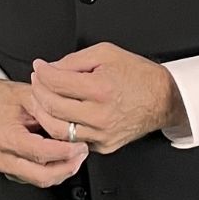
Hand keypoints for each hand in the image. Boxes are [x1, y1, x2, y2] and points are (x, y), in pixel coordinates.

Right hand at [0, 79, 88, 186]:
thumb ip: (48, 108)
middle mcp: (5, 157)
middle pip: (42, 175)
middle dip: (68, 165)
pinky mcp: (15, 172)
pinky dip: (56, 170)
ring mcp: (9, 168)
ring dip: (64, 169)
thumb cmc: (9, 99)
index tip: (80, 144)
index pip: (39, 152)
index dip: (63, 151)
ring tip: (78, 152)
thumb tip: (70, 122)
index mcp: (7, 136)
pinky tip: (66, 156)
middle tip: (83, 150)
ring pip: (42, 180)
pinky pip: (39, 178)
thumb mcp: (29, 94)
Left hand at [30, 42, 187, 153]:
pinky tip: (57, 116)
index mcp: (100, 88)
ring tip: (40, 100)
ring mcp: (102, 134)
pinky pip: (74, 140)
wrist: (162, 98)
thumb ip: (75, 60)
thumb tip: (52, 67)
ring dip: (43, 114)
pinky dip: (61, 128)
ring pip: (58, 130)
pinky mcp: (104, 146)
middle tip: (36, 81)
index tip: (38, 66)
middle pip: (53, 107)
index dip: (42, 72)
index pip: (58, 82)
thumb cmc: (138, 74)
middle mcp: (100, 115)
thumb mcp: (106, 53)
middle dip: (38, 91)